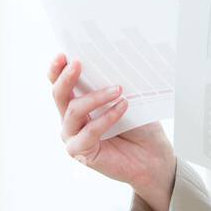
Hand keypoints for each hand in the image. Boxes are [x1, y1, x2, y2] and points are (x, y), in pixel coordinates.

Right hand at [49, 53, 173, 190]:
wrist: (153, 156)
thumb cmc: (140, 127)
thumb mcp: (126, 99)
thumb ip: (112, 85)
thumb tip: (109, 62)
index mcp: (77, 102)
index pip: (60, 83)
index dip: (57, 69)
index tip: (64, 54)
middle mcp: (70, 119)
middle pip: (59, 94)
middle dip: (66, 77)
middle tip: (78, 63)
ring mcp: (73, 136)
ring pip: (73, 111)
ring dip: (95, 97)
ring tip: (117, 89)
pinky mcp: (81, 152)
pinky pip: (89, 131)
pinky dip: (106, 117)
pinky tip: (122, 107)